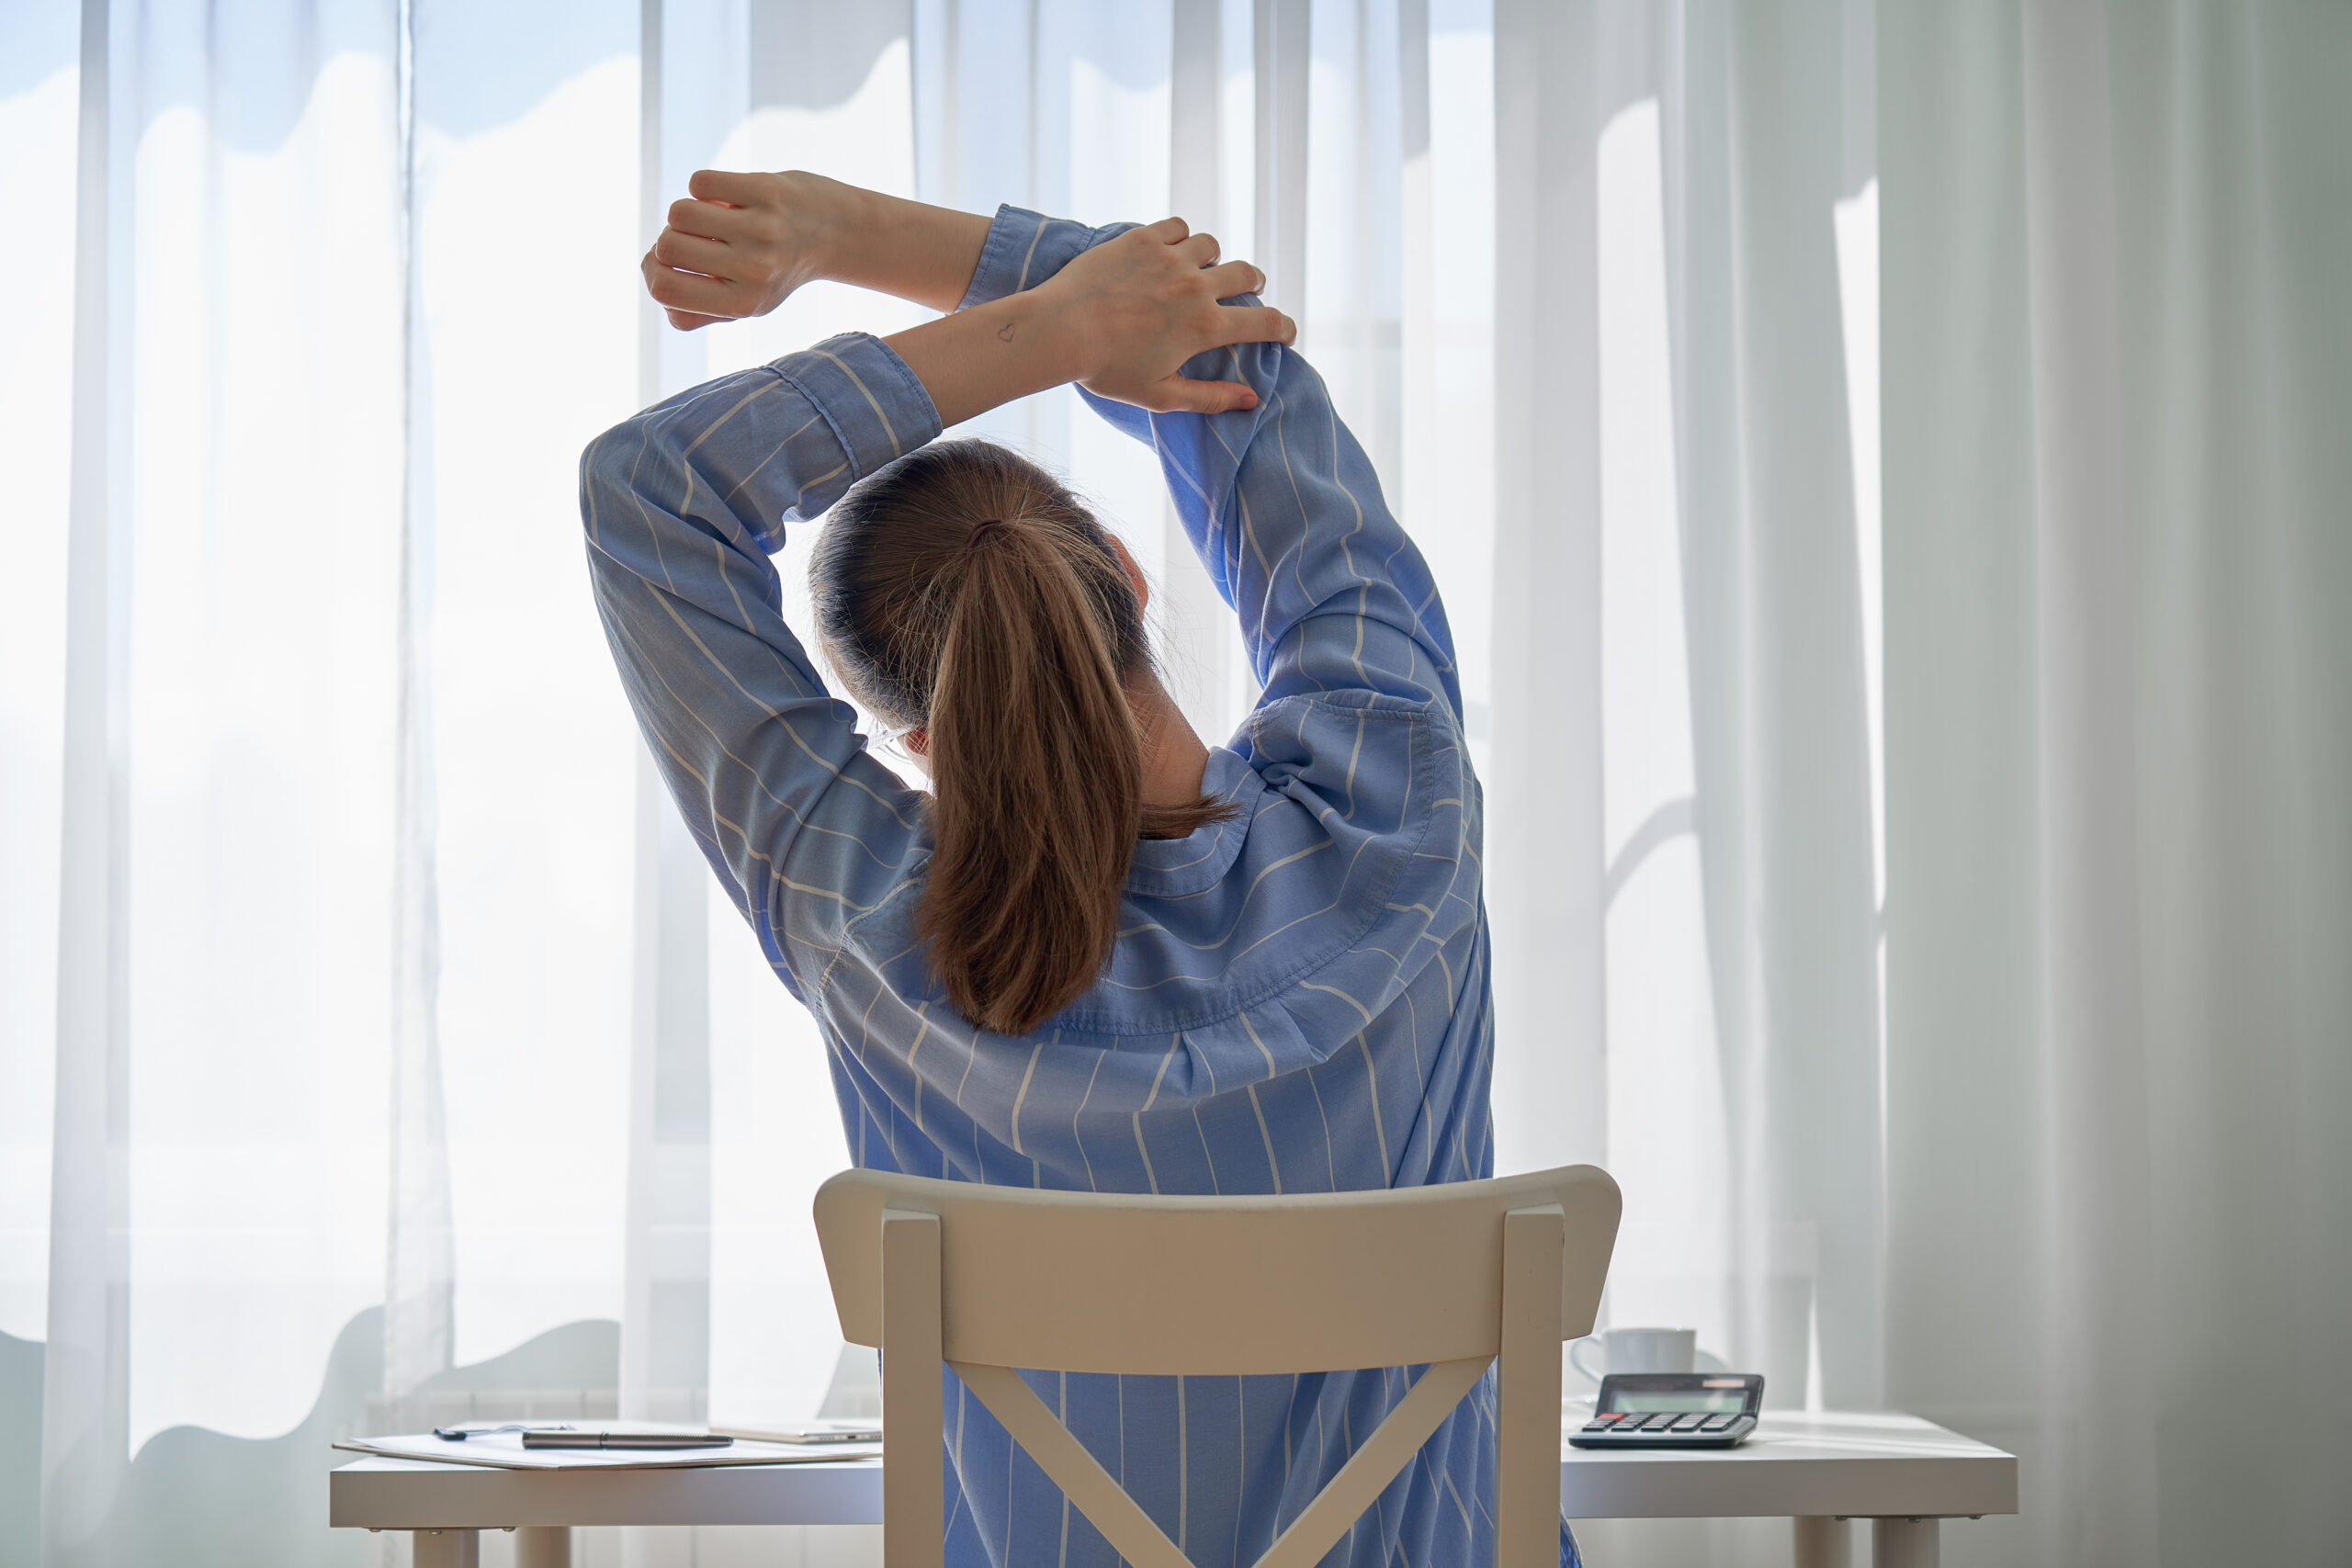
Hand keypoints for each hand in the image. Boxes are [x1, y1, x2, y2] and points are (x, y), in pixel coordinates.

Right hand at [640, 169, 851, 330]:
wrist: (839, 231)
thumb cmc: (780, 267)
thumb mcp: (749, 301)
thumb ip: (702, 311)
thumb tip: (662, 297)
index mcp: (743, 303)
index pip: (665, 292)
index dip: (652, 271)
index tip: (666, 261)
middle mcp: (753, 270)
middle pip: (666, 249)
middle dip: (669, 238)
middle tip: (694, 237)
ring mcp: (760, 228)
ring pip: (679, 213)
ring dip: (685, 211)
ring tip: (710, 217)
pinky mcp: (765, 190)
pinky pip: (699, 182)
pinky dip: (704, 186)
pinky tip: (726, 197)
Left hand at [1033, 219, 1294, 413]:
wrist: (1059, 329)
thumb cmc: (1107, 369)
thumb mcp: (1160, 395)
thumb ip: (1210, 398)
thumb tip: (1252, 399)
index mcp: (1205, 328)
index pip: (1266, 323)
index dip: (1284, 327)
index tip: (1286, 332)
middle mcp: (1196, 287)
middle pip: (1247, 274)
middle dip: (1254, 283)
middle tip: (1249, 288)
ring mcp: (1170, 258)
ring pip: (1211, 246)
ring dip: (1213, 258)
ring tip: (1202, 267)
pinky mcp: (1143, 238)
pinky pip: (1178, 226)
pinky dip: (1180, 237)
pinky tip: (1170, 248)